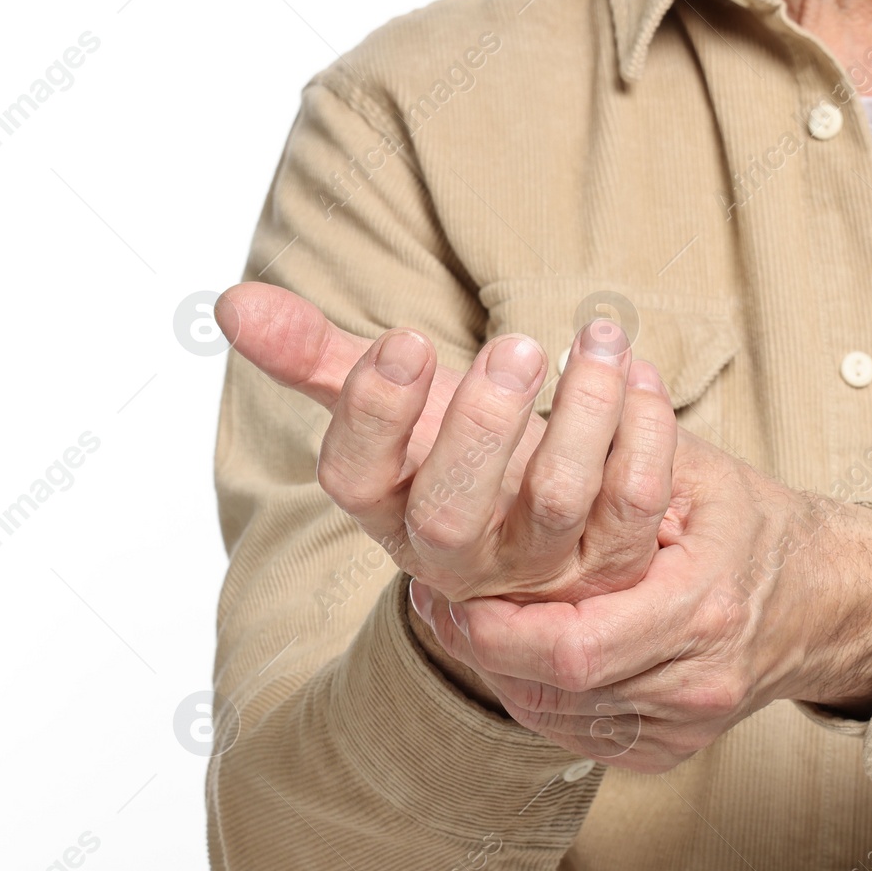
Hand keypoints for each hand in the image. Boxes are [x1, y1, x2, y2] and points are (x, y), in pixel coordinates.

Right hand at [216, 282, 679, 602]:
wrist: (539, 524)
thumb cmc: (453, 447)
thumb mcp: (393, 402)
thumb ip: (315, 356)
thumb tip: (228, 304)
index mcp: (388, 509)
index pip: (354, 480)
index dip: (374, 414)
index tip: (405, 341)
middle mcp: (457, 553)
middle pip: (454, 514)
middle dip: (483, 427)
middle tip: (515, 343)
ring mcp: (538, 565)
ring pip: (558, 502)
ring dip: (583, 413)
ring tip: (595, 336)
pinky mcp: (613, 563)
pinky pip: (634, 503)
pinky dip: (643, 430)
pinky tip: (634, 368)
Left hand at [408, 427, 871, 771]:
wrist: (828, 604)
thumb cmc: (749, 526)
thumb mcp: (697, 471)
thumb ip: (630, 440)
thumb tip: (575, 371)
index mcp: (702, 609)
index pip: (574, 643)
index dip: (500, 628)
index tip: (448, 591)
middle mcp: (693, 682)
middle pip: (557, 685)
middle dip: (484, 649)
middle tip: (439, 604)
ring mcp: (680, 725)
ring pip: (556, 715)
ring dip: (501, 669)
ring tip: (463, 619)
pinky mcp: (665, 750)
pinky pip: (576, 732)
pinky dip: (535, 693)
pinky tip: (511, 654)